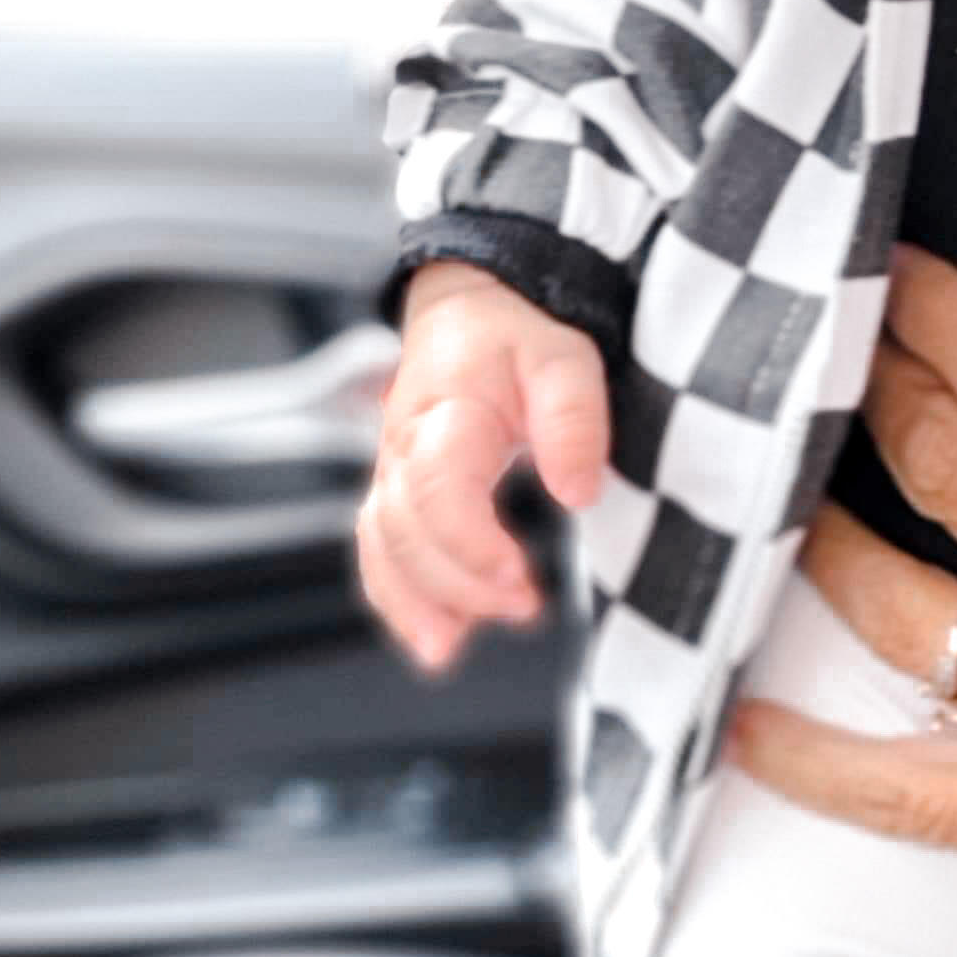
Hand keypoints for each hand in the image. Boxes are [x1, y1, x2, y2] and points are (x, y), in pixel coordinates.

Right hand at [356, 262, 609, 672]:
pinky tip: (433, 638)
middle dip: (457, 582)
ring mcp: (392, 470)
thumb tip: (576, 493)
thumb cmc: (520, 334)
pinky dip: (397, 599)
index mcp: (446, 410)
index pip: (438, 488)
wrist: (474, 304)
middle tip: (523, 608)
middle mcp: (403, 445)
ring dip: (413, 603)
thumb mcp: (566, 357)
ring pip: (382, 546)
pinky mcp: (396, 490)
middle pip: (406, 529)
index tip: (521, 576)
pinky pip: (380, 550)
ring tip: (450, 651)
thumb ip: (573, 420)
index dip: (471, 543)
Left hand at [729, 250, 956, 956]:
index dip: (946, 304)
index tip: (898, 252)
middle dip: (874, 377)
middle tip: (828, 323)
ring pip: (892, 590)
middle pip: (943, 452)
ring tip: (782, 462)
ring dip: (826, 522)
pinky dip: (801, 749)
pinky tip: (736, 707)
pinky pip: (885, 781)